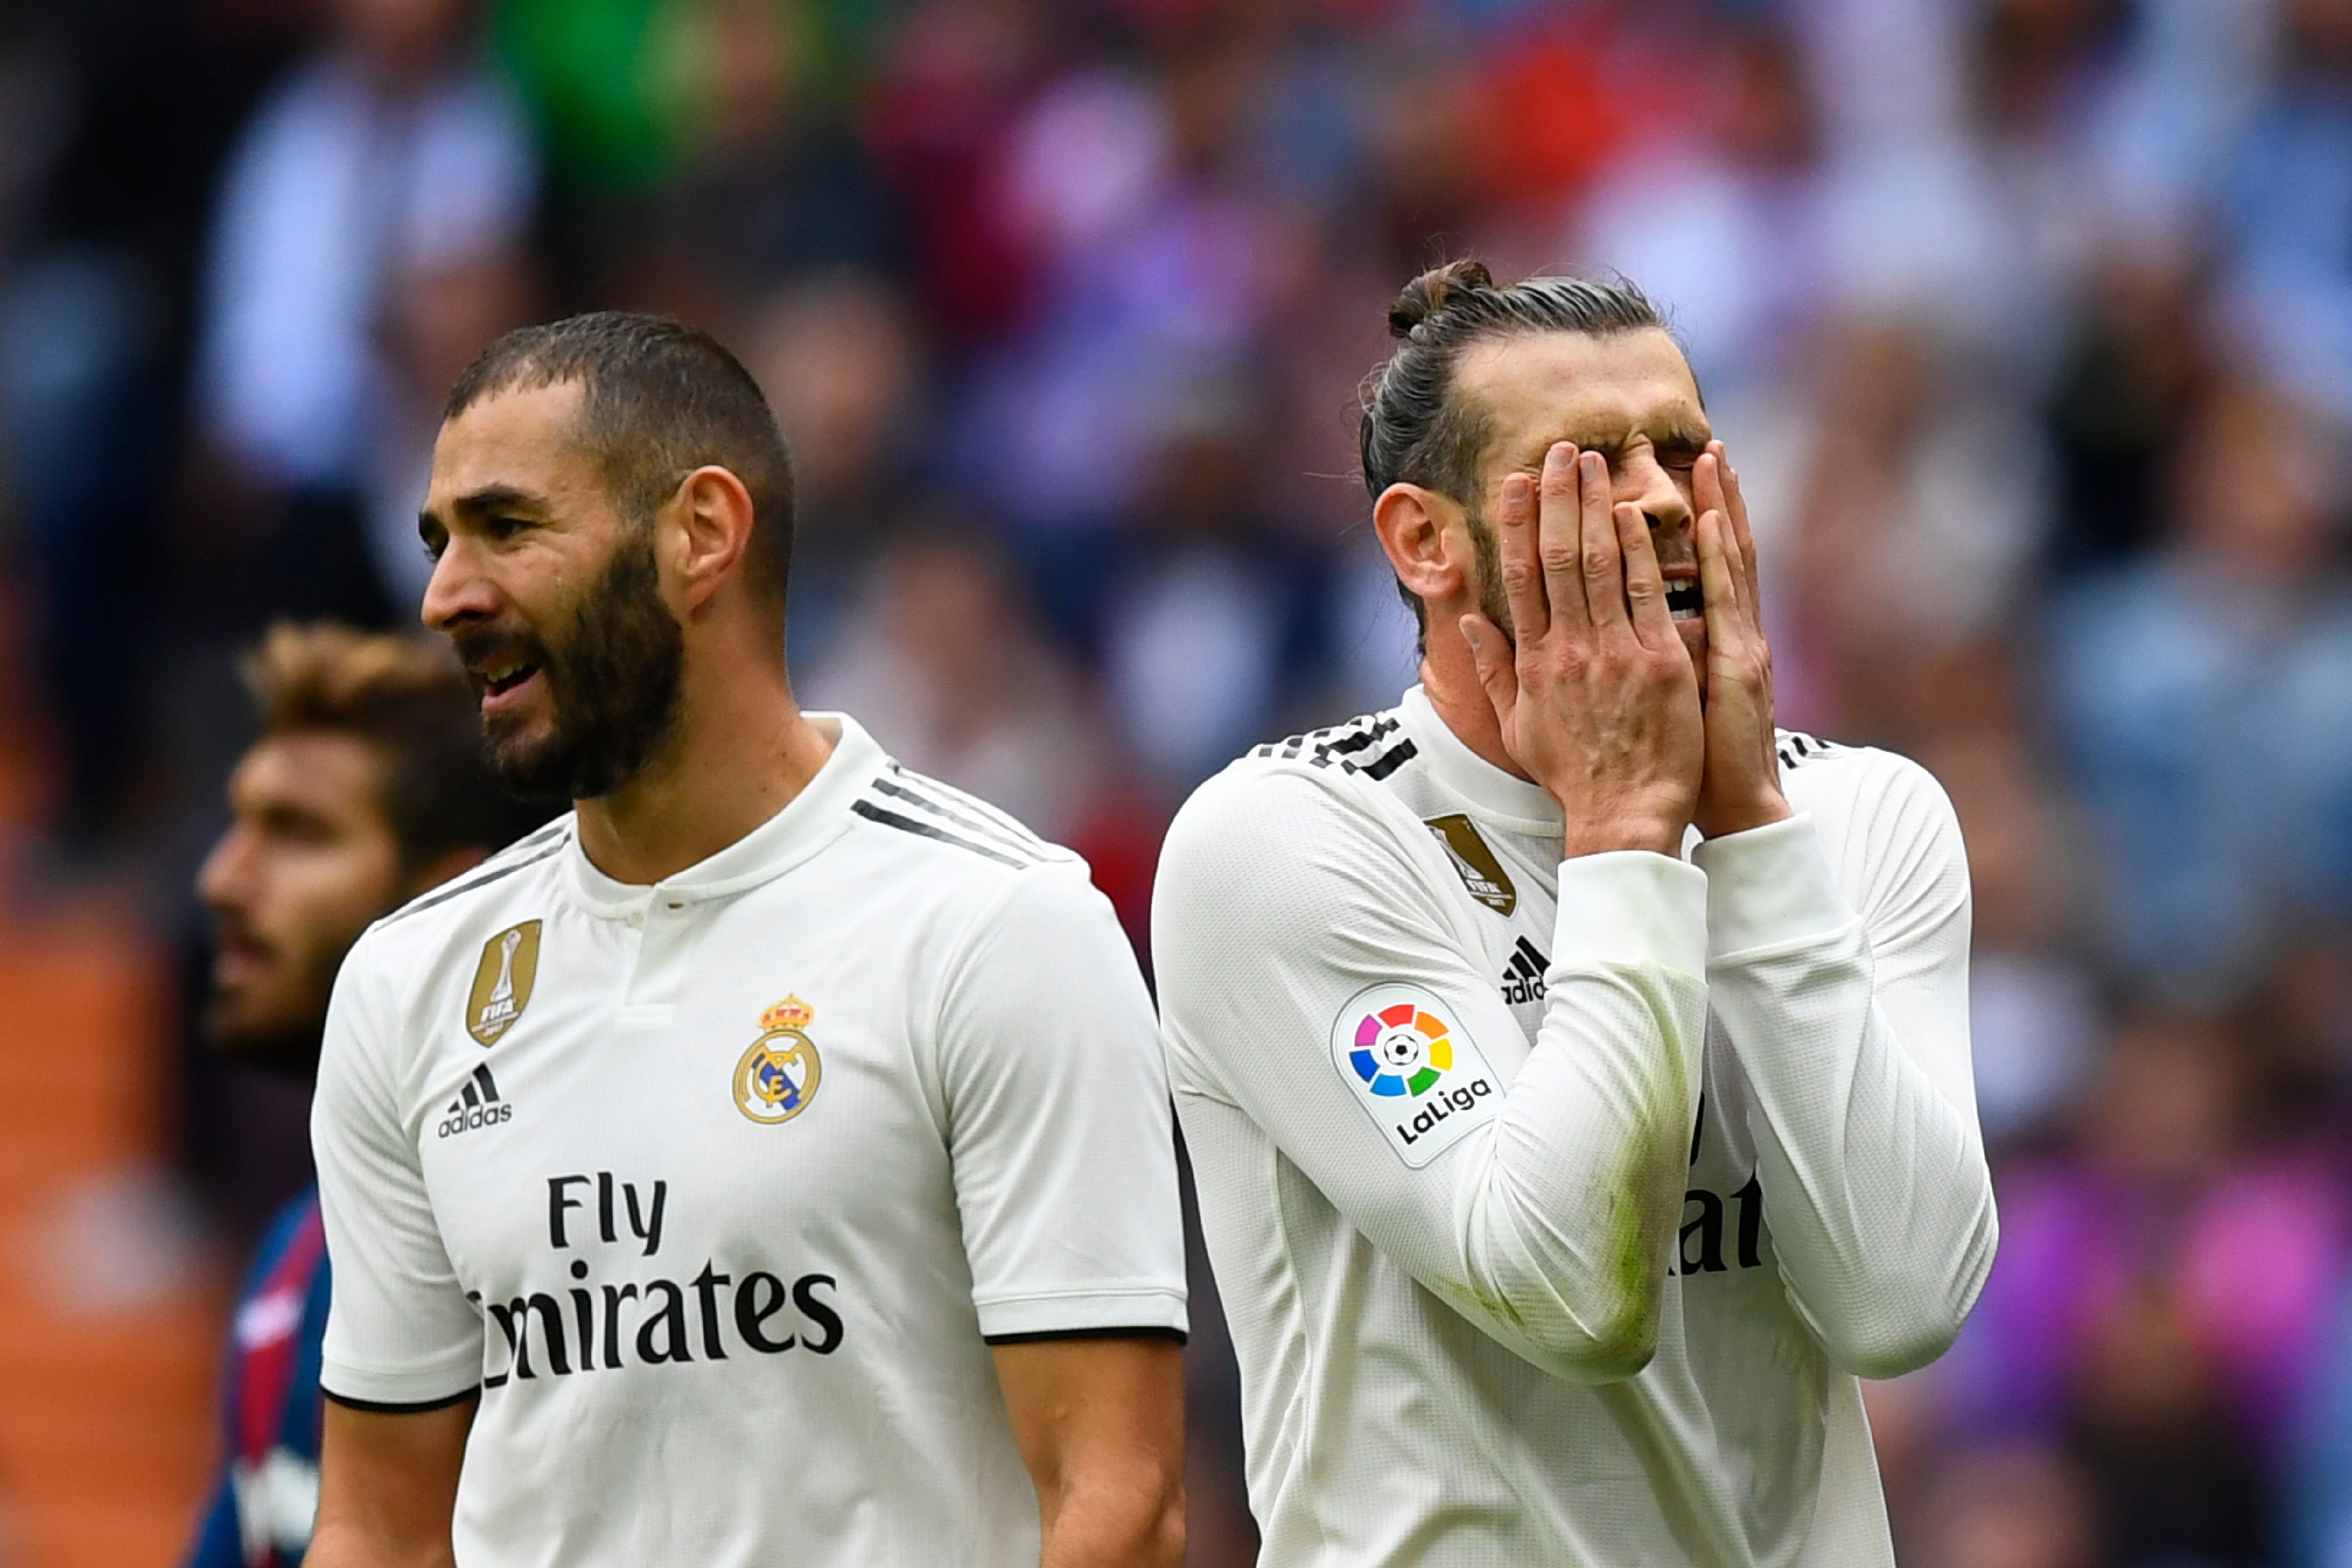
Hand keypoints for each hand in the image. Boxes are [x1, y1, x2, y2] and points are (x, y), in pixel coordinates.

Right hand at [1461, 443, 1702, 857]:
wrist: (1623, 815)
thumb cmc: (1573, 775)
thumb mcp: (1519, 725)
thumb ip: (1495, 670)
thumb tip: (1471, 623)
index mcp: (1535, 662)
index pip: (1518, 578)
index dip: (1514, 525)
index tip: (1516, 483)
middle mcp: (1568, 650)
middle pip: (1554, 558)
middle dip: (1556, 498)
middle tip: (1560, 450)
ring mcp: (1613, 653)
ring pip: (1598, 565)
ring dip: (1595, 507)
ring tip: (1595, 462)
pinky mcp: (1657, 663)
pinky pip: (1647, 595)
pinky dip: (1639, 551)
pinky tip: (1633, 512)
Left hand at [1691, 443, 1790, 838]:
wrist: (1733, 805)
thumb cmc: (1691, 759)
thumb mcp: (1668, 697)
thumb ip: (1654, 655)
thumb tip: (1627, 622)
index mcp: (1713, 638)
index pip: (1704, 566)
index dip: (1695, 519)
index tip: (1682, 475)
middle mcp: (1733, 631)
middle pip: (1724, 549)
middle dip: (1716, 496)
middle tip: (1705, 443)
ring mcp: (1741, 643)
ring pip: (1732, 562)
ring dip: (1724, 507)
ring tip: (1713, 457)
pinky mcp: (1739, 664)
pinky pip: (1727, 603)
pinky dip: (1722, 558)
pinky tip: (1715, 520)